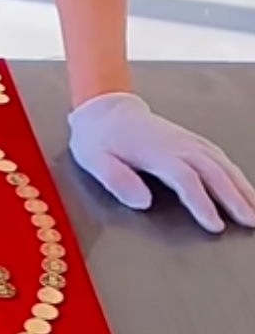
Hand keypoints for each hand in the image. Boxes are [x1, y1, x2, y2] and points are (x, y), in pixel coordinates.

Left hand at [69, 91, 254, 233]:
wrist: (104, 108)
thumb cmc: (98, 137)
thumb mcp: (93, 160)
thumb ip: (117, 180)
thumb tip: (144, 202)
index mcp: (155, 150)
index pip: (186, 178)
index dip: (202, 203)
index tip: (215, 225)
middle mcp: (177, 144)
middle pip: (213, 171)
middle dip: (234, 198)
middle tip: (251, 222)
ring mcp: (187, 141)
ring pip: (221, 164)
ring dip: (241, 187)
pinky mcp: (190, 141)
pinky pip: (219, 157)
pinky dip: (235, 174)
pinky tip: (244, 188)